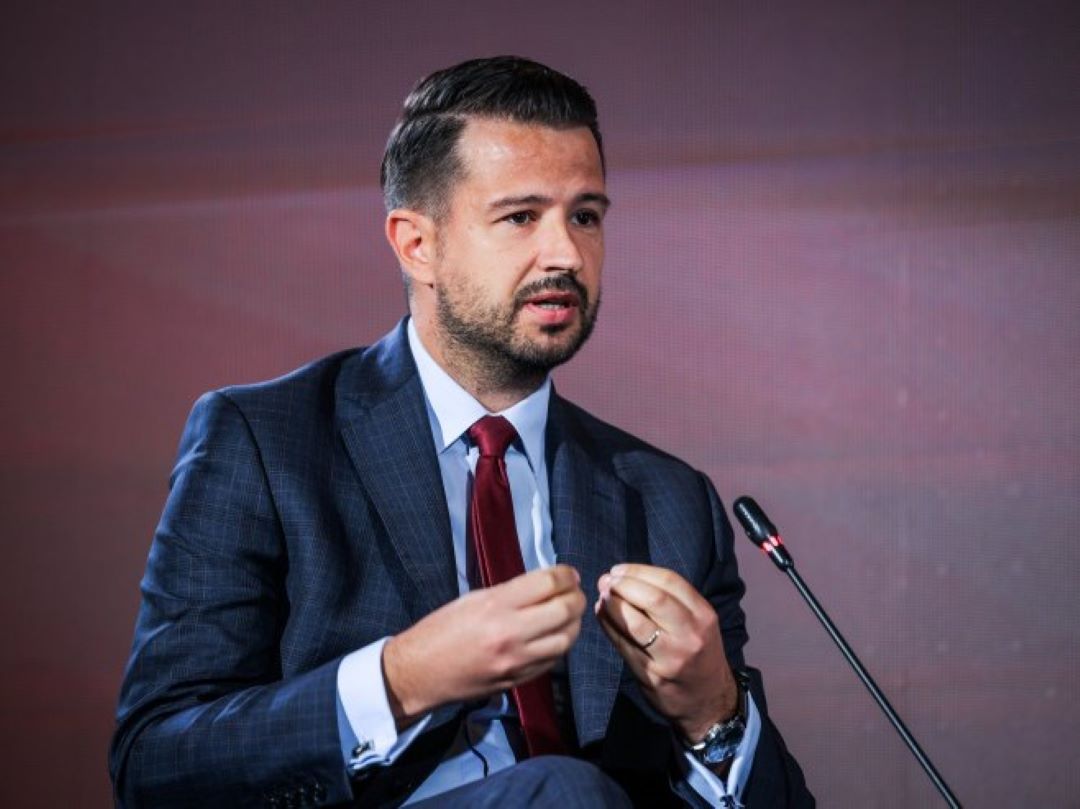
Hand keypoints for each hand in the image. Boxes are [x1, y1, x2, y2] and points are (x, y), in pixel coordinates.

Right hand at [382, 564, 584, 728]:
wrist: (420, 672)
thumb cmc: (441, 630)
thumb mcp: (473, 599)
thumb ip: (511, 592)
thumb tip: (545, 585)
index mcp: (495, 606)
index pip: (547, 584)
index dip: (565, 575)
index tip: (569, 574)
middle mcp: (509, 634)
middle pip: (564, 611)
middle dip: (576, 597)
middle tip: (574, 592)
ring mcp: (515, 661)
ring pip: (565, 640)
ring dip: (573, 623)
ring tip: (569, 614)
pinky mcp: (517, 680)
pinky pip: (552, 661)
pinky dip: (560, 645)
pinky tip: (555, 635)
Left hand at [595, 563, 736, 742]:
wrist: (709, 700)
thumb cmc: (698, 652)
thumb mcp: (698, 623)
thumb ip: (671, 601)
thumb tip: (625, 577)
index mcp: (703, 615)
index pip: (670, 581)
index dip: (638, 571)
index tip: (618, 570)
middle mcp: (690, 635)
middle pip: (653, 599)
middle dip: (624, 585)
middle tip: (606, 581)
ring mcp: (671, 658)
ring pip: (635, 624)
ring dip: (612, 606)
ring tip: (602, 597)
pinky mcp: (652, 676)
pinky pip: (624, 646)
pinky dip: (608, 627)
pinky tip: (601, 616)